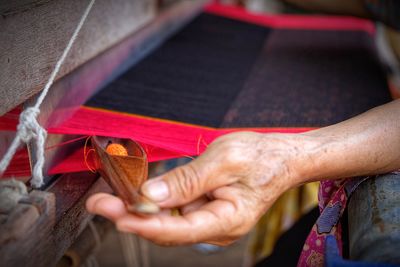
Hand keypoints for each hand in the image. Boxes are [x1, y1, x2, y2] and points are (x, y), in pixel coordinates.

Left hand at [86, 132, 314, 245]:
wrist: (281, 157)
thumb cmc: (260, 157)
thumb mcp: (224, 161)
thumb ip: (187, 180)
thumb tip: (151, 195)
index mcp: (226, 220)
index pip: (177, 230)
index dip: (143, 223)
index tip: (114, 212)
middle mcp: (216, 228)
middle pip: (167, 229)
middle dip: (131, 215)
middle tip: (99, 202)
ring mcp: (210, 220)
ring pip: (168, 221)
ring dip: (139, 209)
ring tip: (110, 197)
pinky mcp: (205, 210)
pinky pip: (176, 211)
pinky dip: (154, 203)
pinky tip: (137, 194)